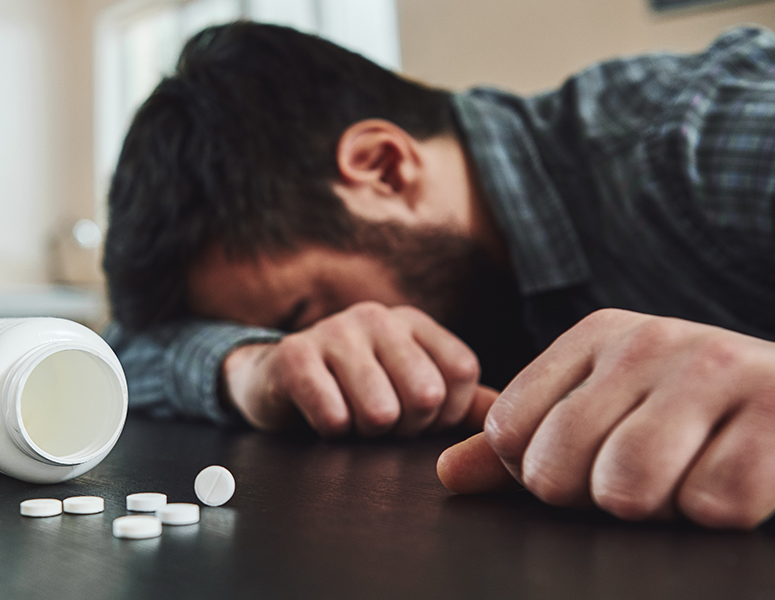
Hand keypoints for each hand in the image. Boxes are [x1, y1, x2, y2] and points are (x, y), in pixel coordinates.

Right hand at [221, 301, 487, 436]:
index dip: (445, 414)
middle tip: (379, 423)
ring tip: (350, 419)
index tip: (417, 419)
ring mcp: (334, 330)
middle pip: (426, 394)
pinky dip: (332, 431)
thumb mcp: (406, 385)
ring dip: (365, 433)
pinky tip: (322, 417)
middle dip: (405, 428)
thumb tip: (513, 417)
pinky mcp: (294, 355)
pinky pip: (333, 415)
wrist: (275, 380)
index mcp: (413, 322)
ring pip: (381, 411)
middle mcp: (378, 316)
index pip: (462, 373)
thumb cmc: (351, 389)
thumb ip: (462, 400)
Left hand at [437, 309, 774, 528]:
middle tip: (645, 477)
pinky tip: (738, 476)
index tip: (589, 465)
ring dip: (658, 508)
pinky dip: (719, 513)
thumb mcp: (606, 412)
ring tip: (688, 476)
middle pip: (557, 469)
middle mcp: (648, 341)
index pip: (508, 433)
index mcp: (596, 335)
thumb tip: (447, 474)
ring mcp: (715, 370)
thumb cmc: (696, 417)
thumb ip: (526, 442)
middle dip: (596, 498)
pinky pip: (709, 505)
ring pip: (627, 490)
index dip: (538, 475)